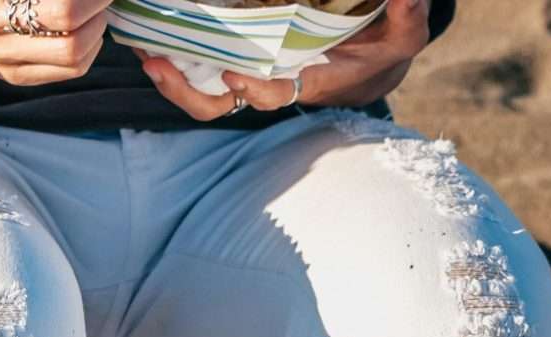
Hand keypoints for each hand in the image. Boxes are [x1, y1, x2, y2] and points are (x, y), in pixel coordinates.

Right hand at [0, 0, 113, 87]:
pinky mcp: (15, 76)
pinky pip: (68, 72)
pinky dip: (89, 48)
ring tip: (95, 8)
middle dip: (100, 13)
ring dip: (98, 32)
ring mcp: (6, 66)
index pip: (61, 13)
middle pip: (74, 45)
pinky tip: (85, 27)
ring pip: (76, 63)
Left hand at [137, 0, 432, 120]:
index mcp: (304, 84)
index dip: (253, 88)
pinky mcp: (237, 62)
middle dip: (183, 92)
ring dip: (169, 77)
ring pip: (200, 92)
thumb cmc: (382, 49)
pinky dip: (175, 59)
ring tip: (141, 52)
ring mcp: (249, 76)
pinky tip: (152, 39)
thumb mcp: (404, 34)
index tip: (236, 72)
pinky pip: (199, 70)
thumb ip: (408, 16)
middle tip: (155, 64)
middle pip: (218, 105)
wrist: (368, 61)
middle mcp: (268, 85)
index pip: (270, 95)